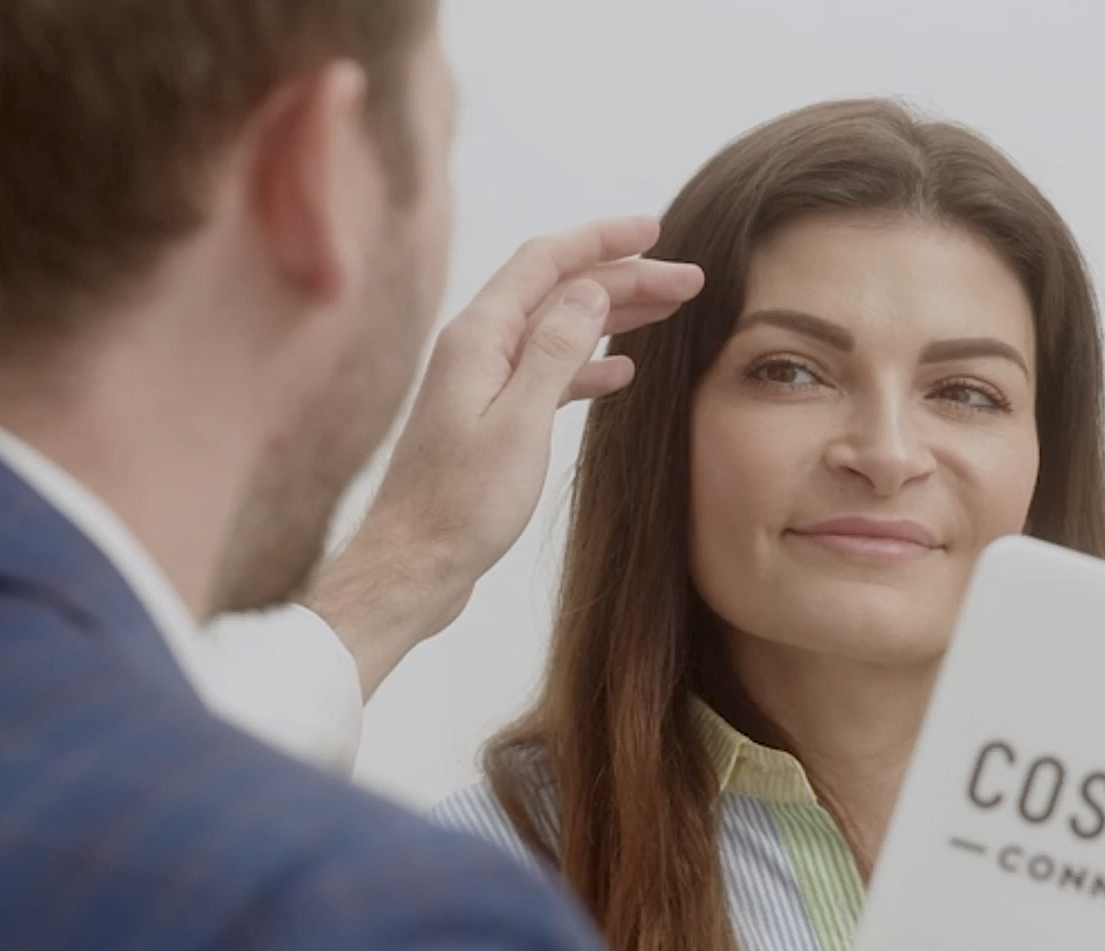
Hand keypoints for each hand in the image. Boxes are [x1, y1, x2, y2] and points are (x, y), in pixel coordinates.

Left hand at [305, 217, 702, 697]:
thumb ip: (556, 351)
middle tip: (689, 281)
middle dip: (624, 278)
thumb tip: (589, 289)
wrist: (415, 565)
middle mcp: (476, 348)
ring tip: (669, 312)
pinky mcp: (491, 418)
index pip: (547, 262)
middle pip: (558, 291)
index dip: (603, 240)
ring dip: (614, 317)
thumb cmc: (460, 506)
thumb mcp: (519, 424)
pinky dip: (589, 364)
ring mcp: (482, 383)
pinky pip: (549, 371)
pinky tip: (624, 370)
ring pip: (559, 329)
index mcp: (478, 338)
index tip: (656, 232)